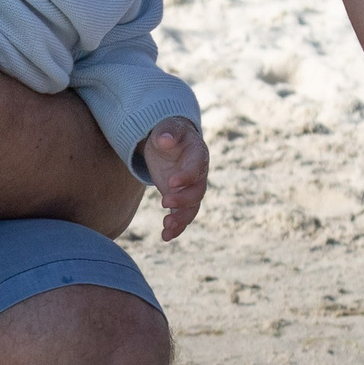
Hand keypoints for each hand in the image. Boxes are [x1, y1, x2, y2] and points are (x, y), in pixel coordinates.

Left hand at [144, 118, 209, 238]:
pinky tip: (165, 236)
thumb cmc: (168, 132)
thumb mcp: (166, 128)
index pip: (197, 167)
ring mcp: (190, 189)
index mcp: (198, 154)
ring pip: (192, 208)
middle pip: (197, 191)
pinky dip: (176, 227)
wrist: (169, 142)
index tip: (170, 183)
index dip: (186, 176)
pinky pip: (182, 215)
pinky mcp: (180, 199)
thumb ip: (167, 133)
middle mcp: (198, 175)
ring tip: (167, 227)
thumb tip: (165, 139)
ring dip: (181, 219)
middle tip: (165, 201)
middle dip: (183, 200)